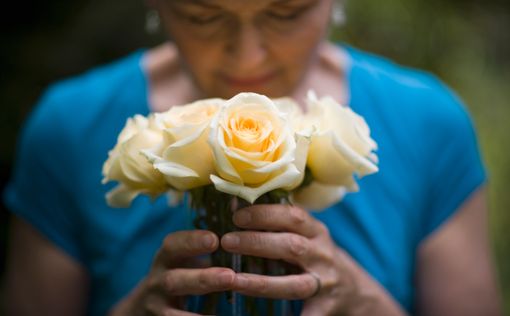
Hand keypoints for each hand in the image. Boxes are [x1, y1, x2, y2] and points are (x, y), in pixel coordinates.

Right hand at [109, 230, 234, 315]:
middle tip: (230, 276)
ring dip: (198, 312)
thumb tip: (237, 203)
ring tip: (225, 312)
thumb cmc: (180, 272)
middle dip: (202, 278)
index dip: (191, 241)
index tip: (214, 239)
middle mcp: (158, 280)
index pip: (173, 245)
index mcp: (167, 257)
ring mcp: (157, 306)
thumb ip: (206, 240)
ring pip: (172, 310)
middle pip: (174, 279)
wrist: (146, 307)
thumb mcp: (186, 255)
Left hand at [220, 204, 394, 315]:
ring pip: (293, 284)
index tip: (237, 216)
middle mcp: (322, 255)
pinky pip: (306, 315)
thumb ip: (279, 222)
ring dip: (261, 283)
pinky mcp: (324, 307)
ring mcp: (325, 282)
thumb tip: (236, 202)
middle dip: (258, 243)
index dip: (265, 214)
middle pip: (291, 246)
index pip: (292, 216)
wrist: (354, 289)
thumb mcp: (307, 234)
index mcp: (316, 231)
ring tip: (234, 280)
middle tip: (227, 241)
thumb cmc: (316, 255)